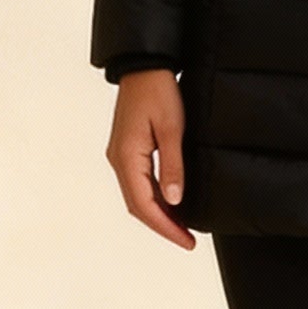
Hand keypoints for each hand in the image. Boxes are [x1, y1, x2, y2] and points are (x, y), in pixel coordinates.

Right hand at [105, 69, 196, 250]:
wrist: (144, 67)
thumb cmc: (159, 93)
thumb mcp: (172, 128)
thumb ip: (173, 165)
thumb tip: (174, 200)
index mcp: (127, 158)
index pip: (144, 205)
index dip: (166, 227)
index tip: (187, 241)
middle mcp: (119, 161)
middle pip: (138, 205)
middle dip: (162, 225)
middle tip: (188, 240)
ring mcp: (121, 156)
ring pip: (137, 195)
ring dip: (158, 213)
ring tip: (183, 226)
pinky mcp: (127, 149)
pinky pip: (138, 182)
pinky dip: (154, 197)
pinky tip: (171, 201)